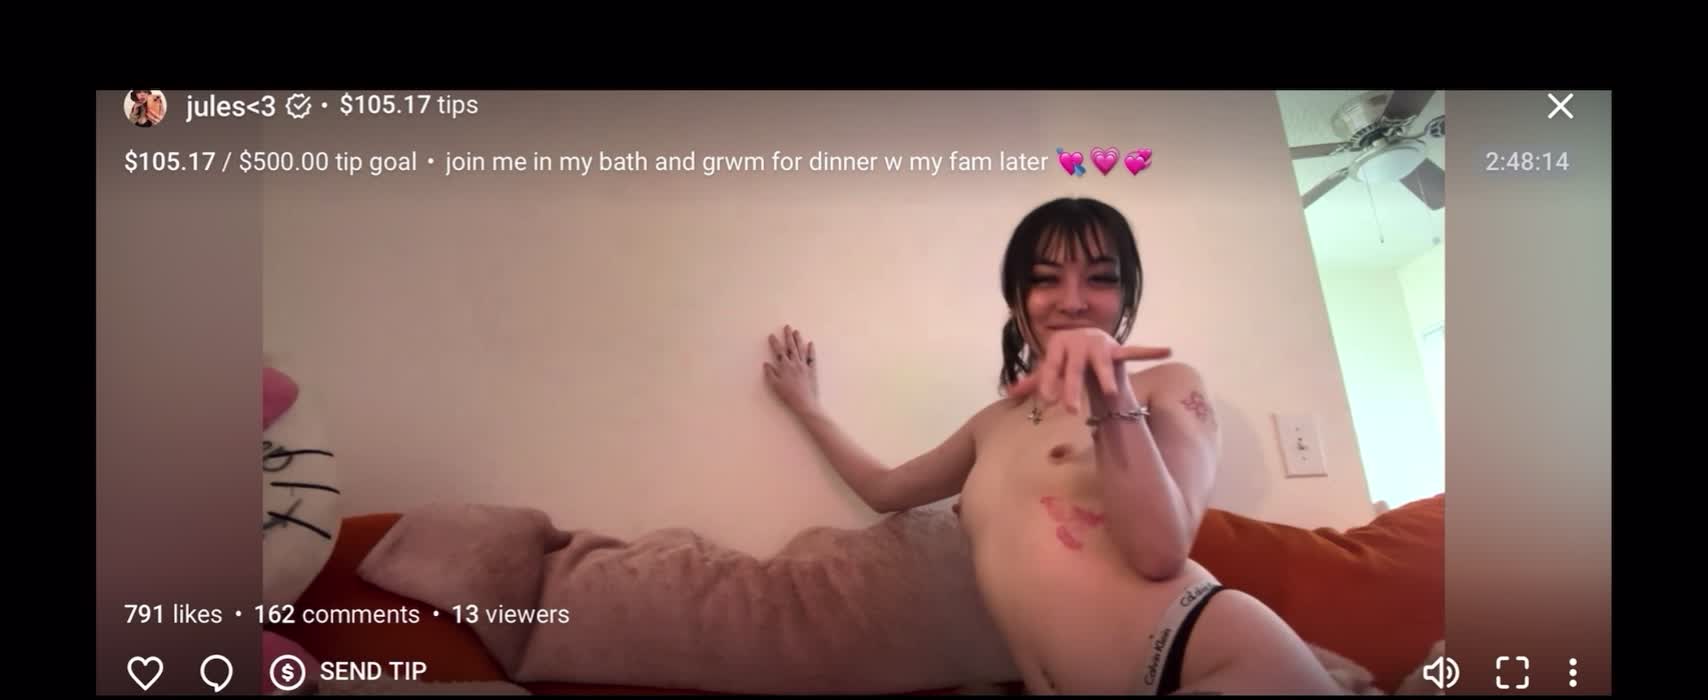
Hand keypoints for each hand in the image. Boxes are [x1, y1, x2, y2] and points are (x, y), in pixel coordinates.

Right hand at [764, 325, 818, 414]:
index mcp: (784, 366)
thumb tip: (766, 363)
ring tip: (796, 331)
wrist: (804, 403)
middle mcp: (795, 363)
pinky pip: (812, 358)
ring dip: (798, 340)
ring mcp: (804, 366)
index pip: (778, 351)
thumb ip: (770, 374)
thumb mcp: (775, 385)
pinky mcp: (812, 370)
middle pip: (791, 347)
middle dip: (788, 336)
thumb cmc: (788, 395)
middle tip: (787, 327)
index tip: (772, 335)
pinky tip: (810, 343)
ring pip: (801, 349)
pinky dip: (811, 350)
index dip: (775, 343)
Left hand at [1005, 328, 1171, 415]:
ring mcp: (1100, 345)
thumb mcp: (1048, 367)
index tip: (1046, 401)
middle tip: (1067, 410)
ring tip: (1110, 393)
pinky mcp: (1117, 350)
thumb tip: (1009, 393)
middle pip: (1075, 369)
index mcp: (1059, 345)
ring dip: (1106, 379)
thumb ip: (1033, 380)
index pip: (1052, 366)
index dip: (1049, 382)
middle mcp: (1079, 342)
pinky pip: (1135, 351)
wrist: (1083, 335)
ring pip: (1103, 364)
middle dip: (1072, 388)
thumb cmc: (1064, 356)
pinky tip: (1168, 350)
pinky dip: (1151, 351)